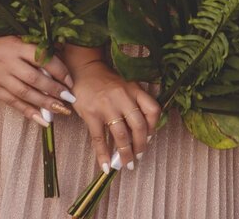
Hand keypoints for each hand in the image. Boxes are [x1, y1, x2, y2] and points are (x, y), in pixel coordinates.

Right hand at [0, 36, 74, 125]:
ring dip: (45, 103)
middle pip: (35, 79)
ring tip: (61, 110)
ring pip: (26, 94)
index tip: (69, 80)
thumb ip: (33, 44)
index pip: (42, 59)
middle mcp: (8, 63)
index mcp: (16, 46)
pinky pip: (13, 103)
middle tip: (70, 98)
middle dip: (55, 90)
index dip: (59, 70)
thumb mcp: (14, 35)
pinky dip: (29, 112)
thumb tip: (60, 49)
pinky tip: (43, 120)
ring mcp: (0, 78)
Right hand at [71, 58, 161, 172]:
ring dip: (125, 153)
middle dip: (140, 145)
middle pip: (138, 126)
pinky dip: (103, 155)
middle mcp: (124, 98)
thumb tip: (141, 132)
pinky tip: (105, 166)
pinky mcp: (91, 114)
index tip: (149, 137)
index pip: (153, 110)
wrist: (85, 70)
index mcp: (135, 90)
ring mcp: (107, 106)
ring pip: (121, 135)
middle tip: (138, 157)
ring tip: (126, 164)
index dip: (153, 127)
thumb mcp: (126, 86)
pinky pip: (99, 138)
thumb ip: (135, 103)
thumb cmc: (108, 82)